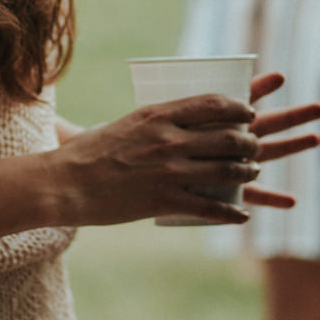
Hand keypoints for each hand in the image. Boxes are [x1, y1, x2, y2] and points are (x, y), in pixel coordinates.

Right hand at [43, 73, 319, 226]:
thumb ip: (158, 121)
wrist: (64, 184)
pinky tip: (241, 215)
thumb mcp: (128, 123)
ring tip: (251, 174)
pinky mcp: (164, 200)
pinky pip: (210, 206)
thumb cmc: (91, 152)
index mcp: (158, 114)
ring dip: (246, 174)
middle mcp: (168, 139)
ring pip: (226, 171)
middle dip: (250, 143)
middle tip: (255, 147)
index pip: (213, 104)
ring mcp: (168, 171)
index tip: (249, 113)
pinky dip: (231, 212)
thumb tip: (184, 119)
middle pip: (228, 137)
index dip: (240, 108)